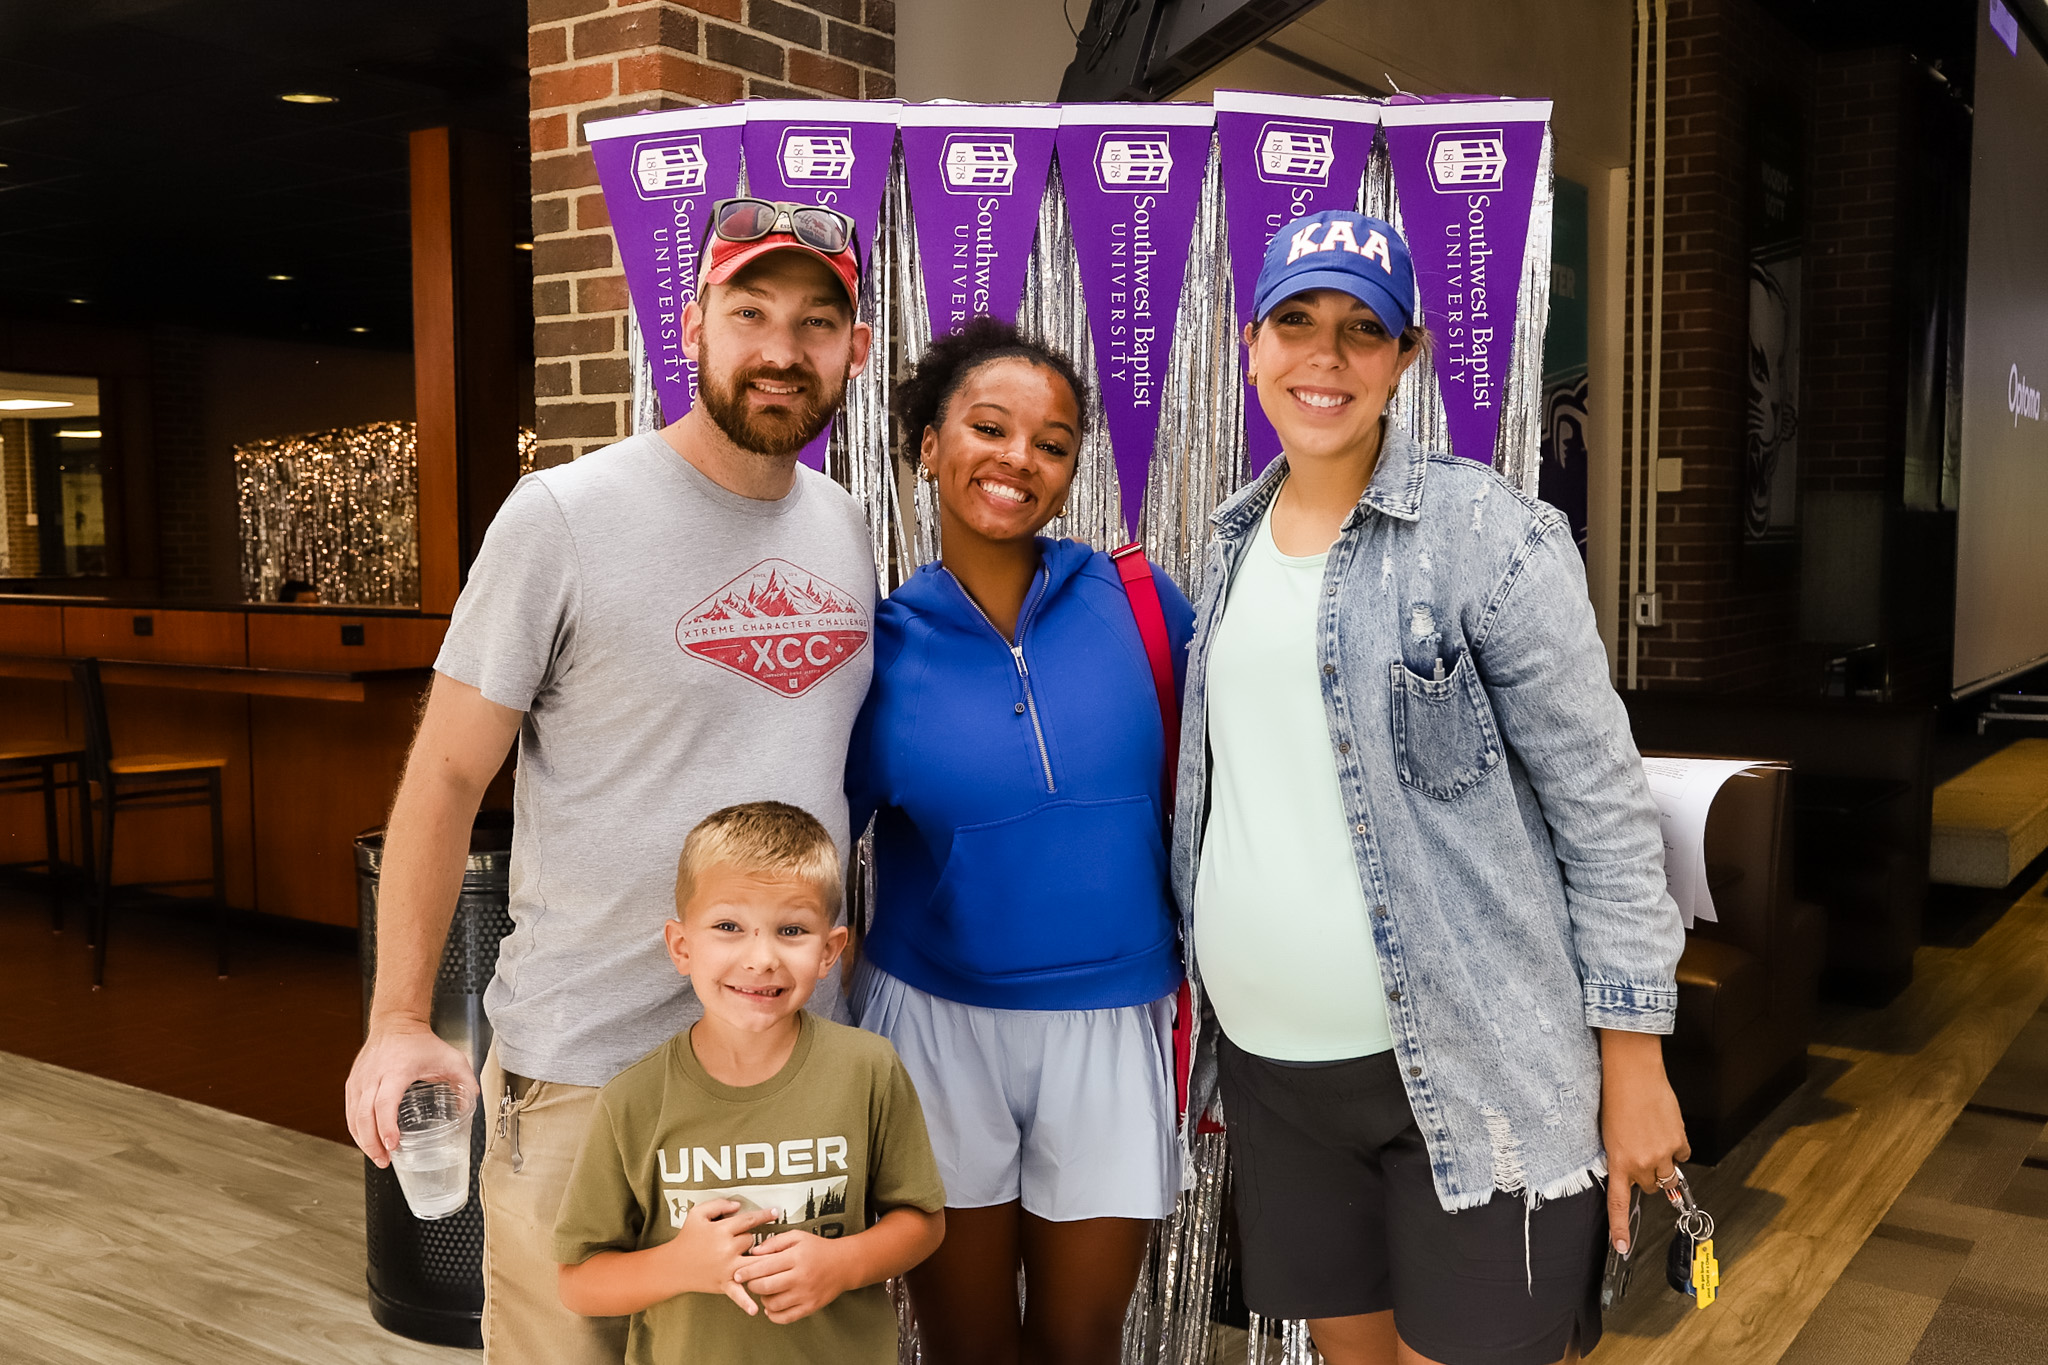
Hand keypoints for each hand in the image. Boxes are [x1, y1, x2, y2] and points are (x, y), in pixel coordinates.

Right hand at [345, 1024, 475, 1165]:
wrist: (396, 1023)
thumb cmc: (420, 1041)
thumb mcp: (450, 1057)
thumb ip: (465, 1080)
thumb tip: (473, 1101)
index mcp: (396, 1070)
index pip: (385, 1103)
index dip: (386, 1127)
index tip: (393, 1145)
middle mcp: (373, 1076)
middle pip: (364, 1116)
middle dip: (372, 1143)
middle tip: (385, 1160)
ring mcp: (360, 1080)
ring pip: (353, 1117)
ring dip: (363, 1140)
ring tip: (378, 1157)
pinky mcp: (353, 1083)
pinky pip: (349, 1111)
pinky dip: (356, 1130)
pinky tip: (366, 1141)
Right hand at [663, 1200, 782, 1313]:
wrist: (673, 1265)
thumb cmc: (687, 1238)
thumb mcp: (698, 1214)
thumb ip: (718, 1204)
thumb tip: (738, 1205)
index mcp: (721, 1230)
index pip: (749, 1220)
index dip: (763, 1215)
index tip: (775, 1213)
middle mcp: (726, 1249)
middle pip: (752, 1241)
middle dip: (752, 1240)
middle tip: (749, 1241)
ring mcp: (726, 1268)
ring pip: (755, 1263)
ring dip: (764, 1263)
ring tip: (778, 1264)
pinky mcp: (723, 1284)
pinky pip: (737, 1294)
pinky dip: (745, 1302)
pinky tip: (754, 1309)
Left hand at [732, 1229, 854, 1323]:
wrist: (844, 1264)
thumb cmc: (818, 1249)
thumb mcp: (797, 1237)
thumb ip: (774, 1243)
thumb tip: (754, 1252)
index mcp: (795, 1257)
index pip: (764, 1267)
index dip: (746, 1272)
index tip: (737, 1274)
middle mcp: (800, 1277)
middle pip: (765, 1287)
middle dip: (752, 1286)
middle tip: (749, 1282)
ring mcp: (805, 1294)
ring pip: (773, 1304)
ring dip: (763, 1299)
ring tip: (765, 1291)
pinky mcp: (810, 1307)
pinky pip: (785, 1317)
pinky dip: (773, 1315)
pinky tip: (771, 1307)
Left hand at [1597, 1028, 1689, 1256]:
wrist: (1633, 1073)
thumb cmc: (1616, 1097)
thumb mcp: (1609, 1133)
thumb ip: (1621, 1156)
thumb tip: (1632, 1169)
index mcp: (1618, 1161)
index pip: (1619, 1203)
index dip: (1620, 1228)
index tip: (1622, 1248)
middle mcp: (1641, 1163)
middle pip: (1651, 1186)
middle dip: (1647, 1174)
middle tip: (1641, 1150)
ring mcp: (1662, 1154)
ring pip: (1668, 1174)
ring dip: (1663, 1163)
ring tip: (1653, 1137)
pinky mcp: (1679, 1142)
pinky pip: (1682, 1154)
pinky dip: (1676, 1146)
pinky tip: (1665, 1128)